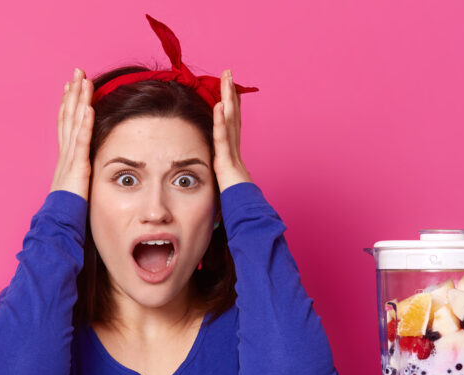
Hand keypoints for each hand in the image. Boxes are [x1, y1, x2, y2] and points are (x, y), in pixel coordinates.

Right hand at [50, 68, 93, 199]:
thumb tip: (85, 174)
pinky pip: (81, 141)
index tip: (71, 86)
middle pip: (67, 117)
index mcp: (65, 159)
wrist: (57, 226)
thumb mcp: (75, 189)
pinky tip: (88, 107)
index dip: (68, 104)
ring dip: (78, 100)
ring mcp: (69, 159)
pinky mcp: (77, 167)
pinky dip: (84, 123)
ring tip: (83, 80)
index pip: (66, 125)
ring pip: (73, 123)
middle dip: (72, 93)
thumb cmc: (67, 212)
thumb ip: (80, 177)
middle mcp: (65, 155)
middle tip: (77, 71)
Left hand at [213, 70, 252, 191]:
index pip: (231, 123)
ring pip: (230, 120)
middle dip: (230, 93)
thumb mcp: (225, 185)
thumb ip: (221, 177)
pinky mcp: (227, 160)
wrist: (245, 213)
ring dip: (228, 98)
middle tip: (228, 73)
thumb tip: (217, 178)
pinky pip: (223, 137)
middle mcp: (234, 149)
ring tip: (226, 78)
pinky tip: (219, 105)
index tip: (229, 88)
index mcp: (232, 153)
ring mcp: (232, 153)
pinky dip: (220, 121)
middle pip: (233, 115)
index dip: (231, 104)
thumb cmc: (236, 203)